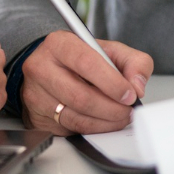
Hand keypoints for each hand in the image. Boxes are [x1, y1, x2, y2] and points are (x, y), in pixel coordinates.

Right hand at [19, 30, 152, 135]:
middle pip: (80, 96)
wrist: (50, 68)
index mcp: (59, 44)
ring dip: (105, 122)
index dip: (112, 82)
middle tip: (128, 110)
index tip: (129, 94)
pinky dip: (94, 129)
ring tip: (120, 117)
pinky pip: (71, 128)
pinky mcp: (37, 116)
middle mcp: (42, 68)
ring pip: (76, 116)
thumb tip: (137, 85)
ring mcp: (36, 94)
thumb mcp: (109, 50)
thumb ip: (133, 61)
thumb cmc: (80, 59)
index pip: (86, 63)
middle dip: (112, 108)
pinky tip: (104, 122)